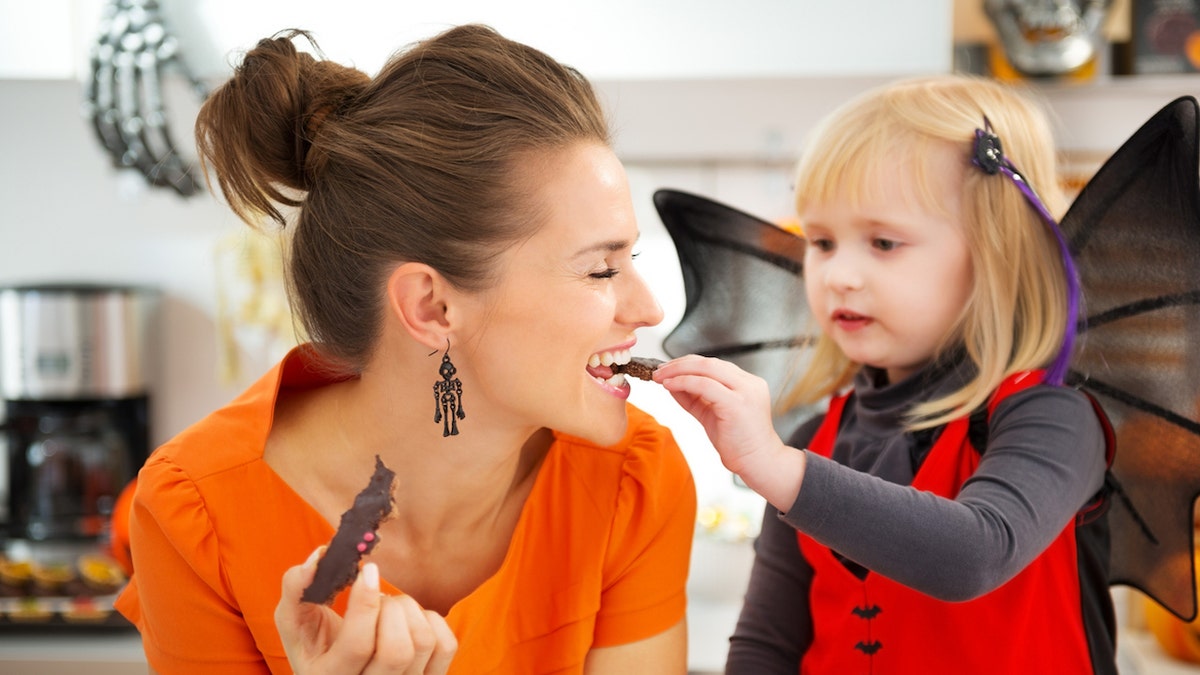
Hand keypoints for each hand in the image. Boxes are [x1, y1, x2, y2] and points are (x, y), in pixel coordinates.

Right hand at [276, 548, 456, 674]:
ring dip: (408, 610)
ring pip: (423, 643)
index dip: (365, 603)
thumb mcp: (294, 619)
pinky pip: (445, 644)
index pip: (358, 645)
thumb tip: (320, 556)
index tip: (368, 570)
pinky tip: (408, 621)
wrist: (339, 666)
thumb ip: (297, 588)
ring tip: (388, 608)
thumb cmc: (316, 640)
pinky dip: (430, 620)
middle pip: (397, 651)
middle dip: (390, 608)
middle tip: (377, 597)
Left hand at [655, 354, 805, 509]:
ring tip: (660, 377)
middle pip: (709, 362)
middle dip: (679, 364)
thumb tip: (670, 383)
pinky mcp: (737, 403)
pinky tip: (669, 386)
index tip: (667, 369)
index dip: (687, 364)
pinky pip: (705, 385)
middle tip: (658, 371)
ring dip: (678, 370)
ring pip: (707, 368)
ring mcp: (745, 391)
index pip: (713, 364)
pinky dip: (684, 382)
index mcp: (746, 383)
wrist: (759, 463)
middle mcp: (749, 383)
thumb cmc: (738, 442)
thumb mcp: (711, 413)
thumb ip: (693, 397)